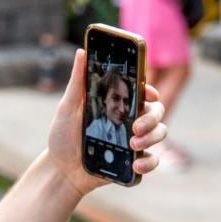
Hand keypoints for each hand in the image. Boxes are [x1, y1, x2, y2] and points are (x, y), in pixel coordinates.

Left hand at [46, 49, 166, 196]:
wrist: (60, 169)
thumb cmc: (63, 135)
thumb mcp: (67, 107)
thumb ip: (77, 82)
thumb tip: (81, 51)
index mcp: (116, 104)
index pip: (142, 92)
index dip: (150, 91)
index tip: (149, 94)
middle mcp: (129, 120)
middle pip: (157, 111)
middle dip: (152, 118)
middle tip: (135, 127)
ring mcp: (134, 141)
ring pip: (160, 133)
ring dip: (152, 138)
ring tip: (132, 144)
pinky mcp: (134, 162)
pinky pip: (153, 160)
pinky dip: (149, 162)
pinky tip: (136, 164)